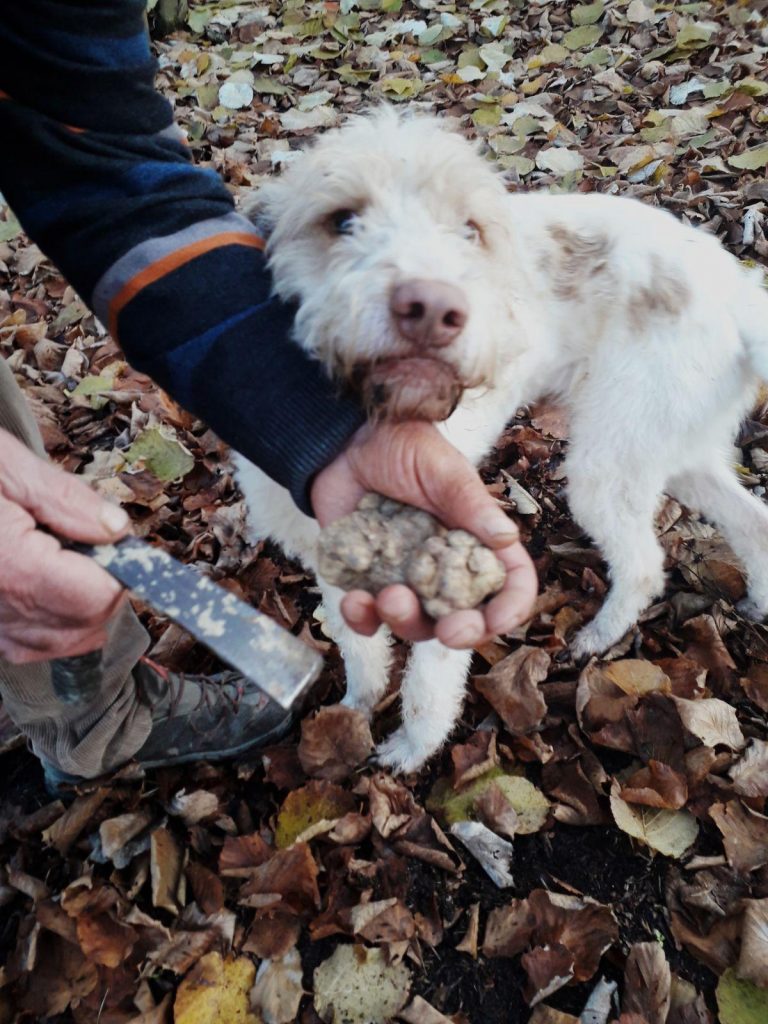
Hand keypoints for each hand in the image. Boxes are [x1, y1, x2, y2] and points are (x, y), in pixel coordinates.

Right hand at [0, 429, 130, 663]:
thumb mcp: (3, 463)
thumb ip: (64, 498)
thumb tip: (116, 529)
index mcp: (7, 565)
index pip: (96, 596)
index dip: (116, 566)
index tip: (109, 536)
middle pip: (86, 625)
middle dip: (101, 585)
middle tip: (83, 540)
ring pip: (63, 642)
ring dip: (81, 606)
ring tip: (59, 556)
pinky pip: (32, 644)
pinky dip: (51, 621)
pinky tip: (42, 581)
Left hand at [310, 422, 537, 647]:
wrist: (344, 442)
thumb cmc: (403, 447)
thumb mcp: (444, 470)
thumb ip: (471, 505)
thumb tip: (506, 538)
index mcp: (476, 542)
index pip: (508, 584)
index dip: (509, 608)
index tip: (496, 620)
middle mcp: (445, 569)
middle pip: (464, 619)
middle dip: (460, 633)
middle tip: (449, 631)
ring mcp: (406, 579)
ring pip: (415, 625)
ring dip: (405, 622)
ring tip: (388, 597)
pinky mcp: (367, 581)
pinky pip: (367, 618)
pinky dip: (362, 618)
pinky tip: (354, 601)